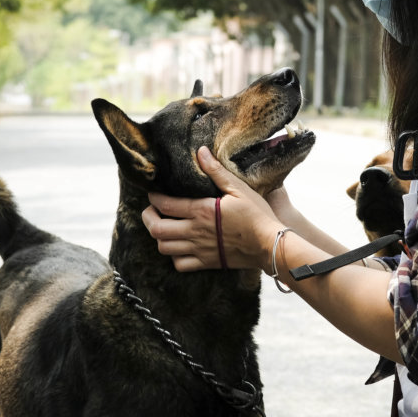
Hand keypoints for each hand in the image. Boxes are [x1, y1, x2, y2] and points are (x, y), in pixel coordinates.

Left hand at [143, 146, 281, 272]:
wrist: (269, 244)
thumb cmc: (256, 214)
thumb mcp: (238, 188)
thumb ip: (216, 171)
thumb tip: (200, 151)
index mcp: (201, 211)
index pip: (165, 205)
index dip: (154, 198)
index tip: (153, 193)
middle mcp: (195, 231)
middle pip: (156, 229)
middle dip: (148, 218)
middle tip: (151, 211)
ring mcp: (199, 249)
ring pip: (164, 248)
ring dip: (159, 237)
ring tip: (163, 227)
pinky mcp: (207, 263)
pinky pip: (180, 264)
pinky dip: (174, 256)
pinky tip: (179, 247)